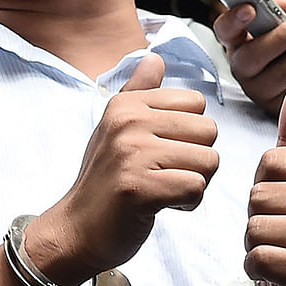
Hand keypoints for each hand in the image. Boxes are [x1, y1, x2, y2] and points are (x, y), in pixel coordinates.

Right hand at [28, 53, 219, 285]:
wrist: (77, 229)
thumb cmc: (104, 180)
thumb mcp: (115, 128)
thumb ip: (139, 92)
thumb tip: (155, 57)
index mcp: (126, 104)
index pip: (197, 103)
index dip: (189, 132)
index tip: (161, 150)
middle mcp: (128, 122)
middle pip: (209, 132)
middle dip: (195, 159)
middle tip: (162, 174)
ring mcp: (131, 154)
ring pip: (208, 161)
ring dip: (193, 183)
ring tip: (161, 189)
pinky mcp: (139, 188)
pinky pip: (196, 188)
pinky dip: (186, 204)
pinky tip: (160, 206)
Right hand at [211, 0, 285, 114]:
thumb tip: (277, 2)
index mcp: (239, 39)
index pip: (225, 30)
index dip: (233, 20)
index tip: (250, 8)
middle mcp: (242, 65)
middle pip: (250, 57)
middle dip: (280, 38)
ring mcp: (257, 87)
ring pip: (278, 74)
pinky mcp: (277, 104)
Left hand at [248, 86, 285, 285]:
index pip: (267, 163)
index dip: (262, 184)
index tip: (282, 200)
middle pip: (258, 196)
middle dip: (256, 216)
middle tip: (280, 228)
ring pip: (255, 228)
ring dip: (255, 242)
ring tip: (280, 246)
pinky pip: (257, 259)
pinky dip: (256, 267)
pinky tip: (277, 268)